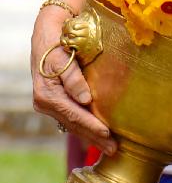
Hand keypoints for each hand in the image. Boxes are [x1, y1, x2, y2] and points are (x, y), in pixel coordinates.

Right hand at [31, 5, 115, 154]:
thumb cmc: (58, 43)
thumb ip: (73, 78)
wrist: (47, 33)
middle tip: (114, 149)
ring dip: (90, 136)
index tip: (107, 134)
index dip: (91, 125)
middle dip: (94, 137)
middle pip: (73, 124)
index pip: (74, 115)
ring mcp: (50, 104)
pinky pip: (71, 118)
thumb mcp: (63, 57)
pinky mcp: (56, 101)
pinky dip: (84, 127)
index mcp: (47, 94)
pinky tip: (96, 135)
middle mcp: (45, 103)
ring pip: (72, 124)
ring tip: (108, 147)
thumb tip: (85, 99)